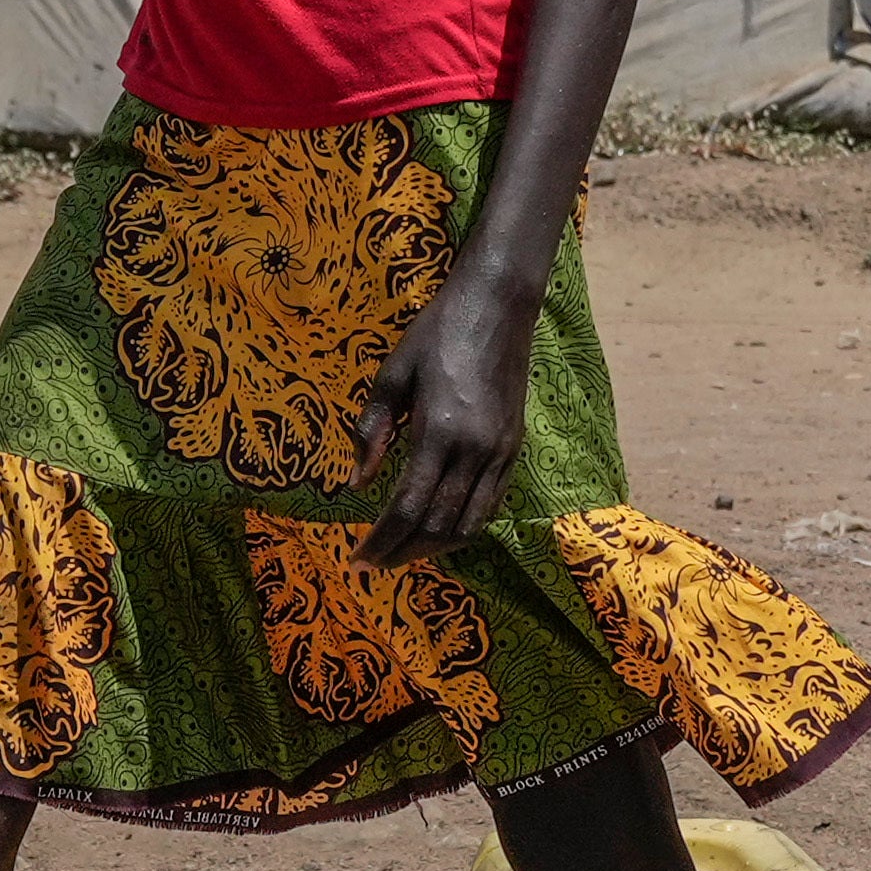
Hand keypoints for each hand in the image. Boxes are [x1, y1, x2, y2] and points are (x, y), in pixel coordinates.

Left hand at [367, 278, 537, 555]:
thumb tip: (355, 482)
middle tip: (375, 564)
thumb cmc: (437, 332)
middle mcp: (475, 450)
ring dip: (435, 548)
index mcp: (439, 431)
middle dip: (403, 552)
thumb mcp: (393, 374)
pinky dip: (464, 528)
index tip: (357, 560)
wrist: (499, 305)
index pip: (407, 507)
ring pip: (470, 524)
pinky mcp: (514, 449)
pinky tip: (440, 528)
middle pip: (438, 525)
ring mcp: (500, 452)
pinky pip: (491, 505)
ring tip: (404, 552)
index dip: (380, 541)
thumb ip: (371, 430)